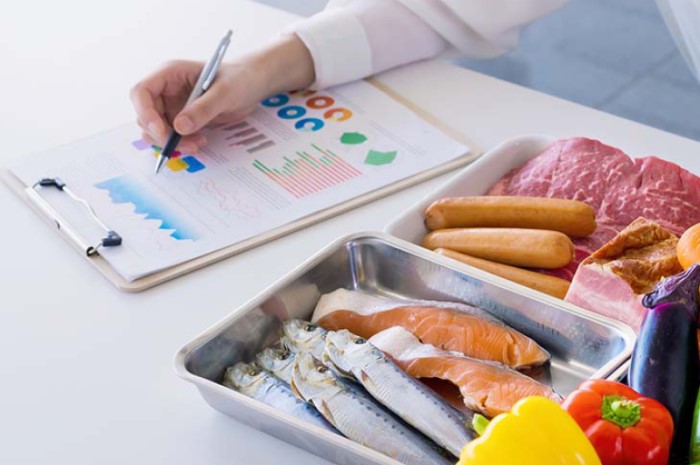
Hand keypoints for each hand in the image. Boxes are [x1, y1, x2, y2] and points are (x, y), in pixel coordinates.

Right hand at [130, 35, 314, 153]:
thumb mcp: (224, 92)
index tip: (161, 131)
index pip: (142, 92)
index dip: (145, 113)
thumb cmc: (240, 80)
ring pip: (156, 130)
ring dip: (172, 142)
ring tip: (197, 144)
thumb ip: (203, 109)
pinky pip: (172, 137)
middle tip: (185, 144)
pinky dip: (182, 144)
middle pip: (146, 116)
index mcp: (170, 74)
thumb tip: (179, 127)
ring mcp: (173, 106)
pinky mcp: (182, 120)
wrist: (253, 86)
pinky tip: (200, 141)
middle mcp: (166, 90)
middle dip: (161, 134)